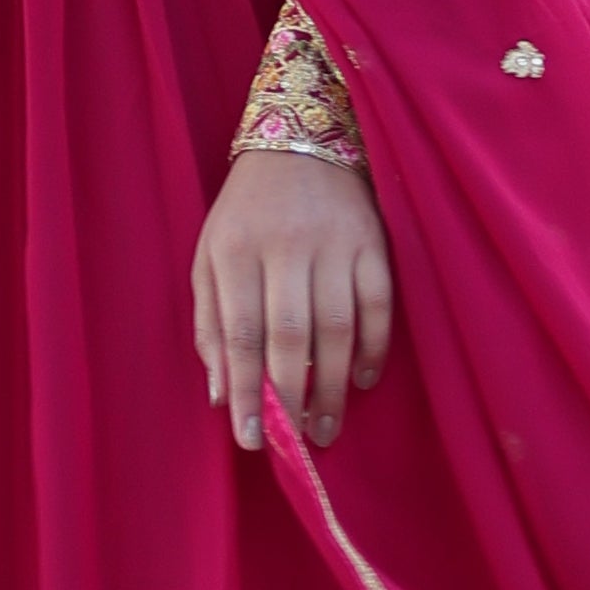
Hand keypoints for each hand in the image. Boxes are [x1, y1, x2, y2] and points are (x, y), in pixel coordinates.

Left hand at [191, 152, 394, 452]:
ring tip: (327, 428)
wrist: (301, 142)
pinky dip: (374, 348)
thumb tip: (222, 393)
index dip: (248, 391)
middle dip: (292, 398)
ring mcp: (335, 243)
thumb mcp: (210, 255)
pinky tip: (363, 381)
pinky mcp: (374, 243)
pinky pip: (379, 305)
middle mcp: (285, 246)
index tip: (250, 439)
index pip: (241, 333)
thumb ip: (210, 322)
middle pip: (290, 335)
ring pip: (337, 327)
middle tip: (296, 446)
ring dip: (334, 385)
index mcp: (235, 250)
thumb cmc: (247, 212)